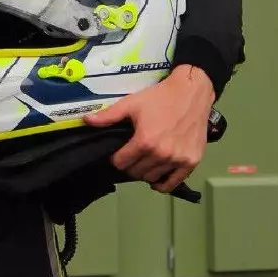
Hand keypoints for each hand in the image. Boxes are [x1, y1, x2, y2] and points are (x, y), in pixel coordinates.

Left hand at [83, 65, 214, 192]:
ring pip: (152, 178)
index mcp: (145, 141)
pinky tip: (157, 177)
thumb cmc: (161, 97)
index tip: (119, 152)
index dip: (116, 158)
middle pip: (135, 172)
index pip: (121, 163)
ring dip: (145, 172)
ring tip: (145, 161)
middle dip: (130, 165)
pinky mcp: (191, 162)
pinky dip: (162, 183)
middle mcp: (161, 154)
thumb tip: (86, 120)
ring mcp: (178, 159)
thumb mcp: (132, 103)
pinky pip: (173, 183)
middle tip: (132, 155)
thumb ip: (109, 116)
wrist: (191, 92)